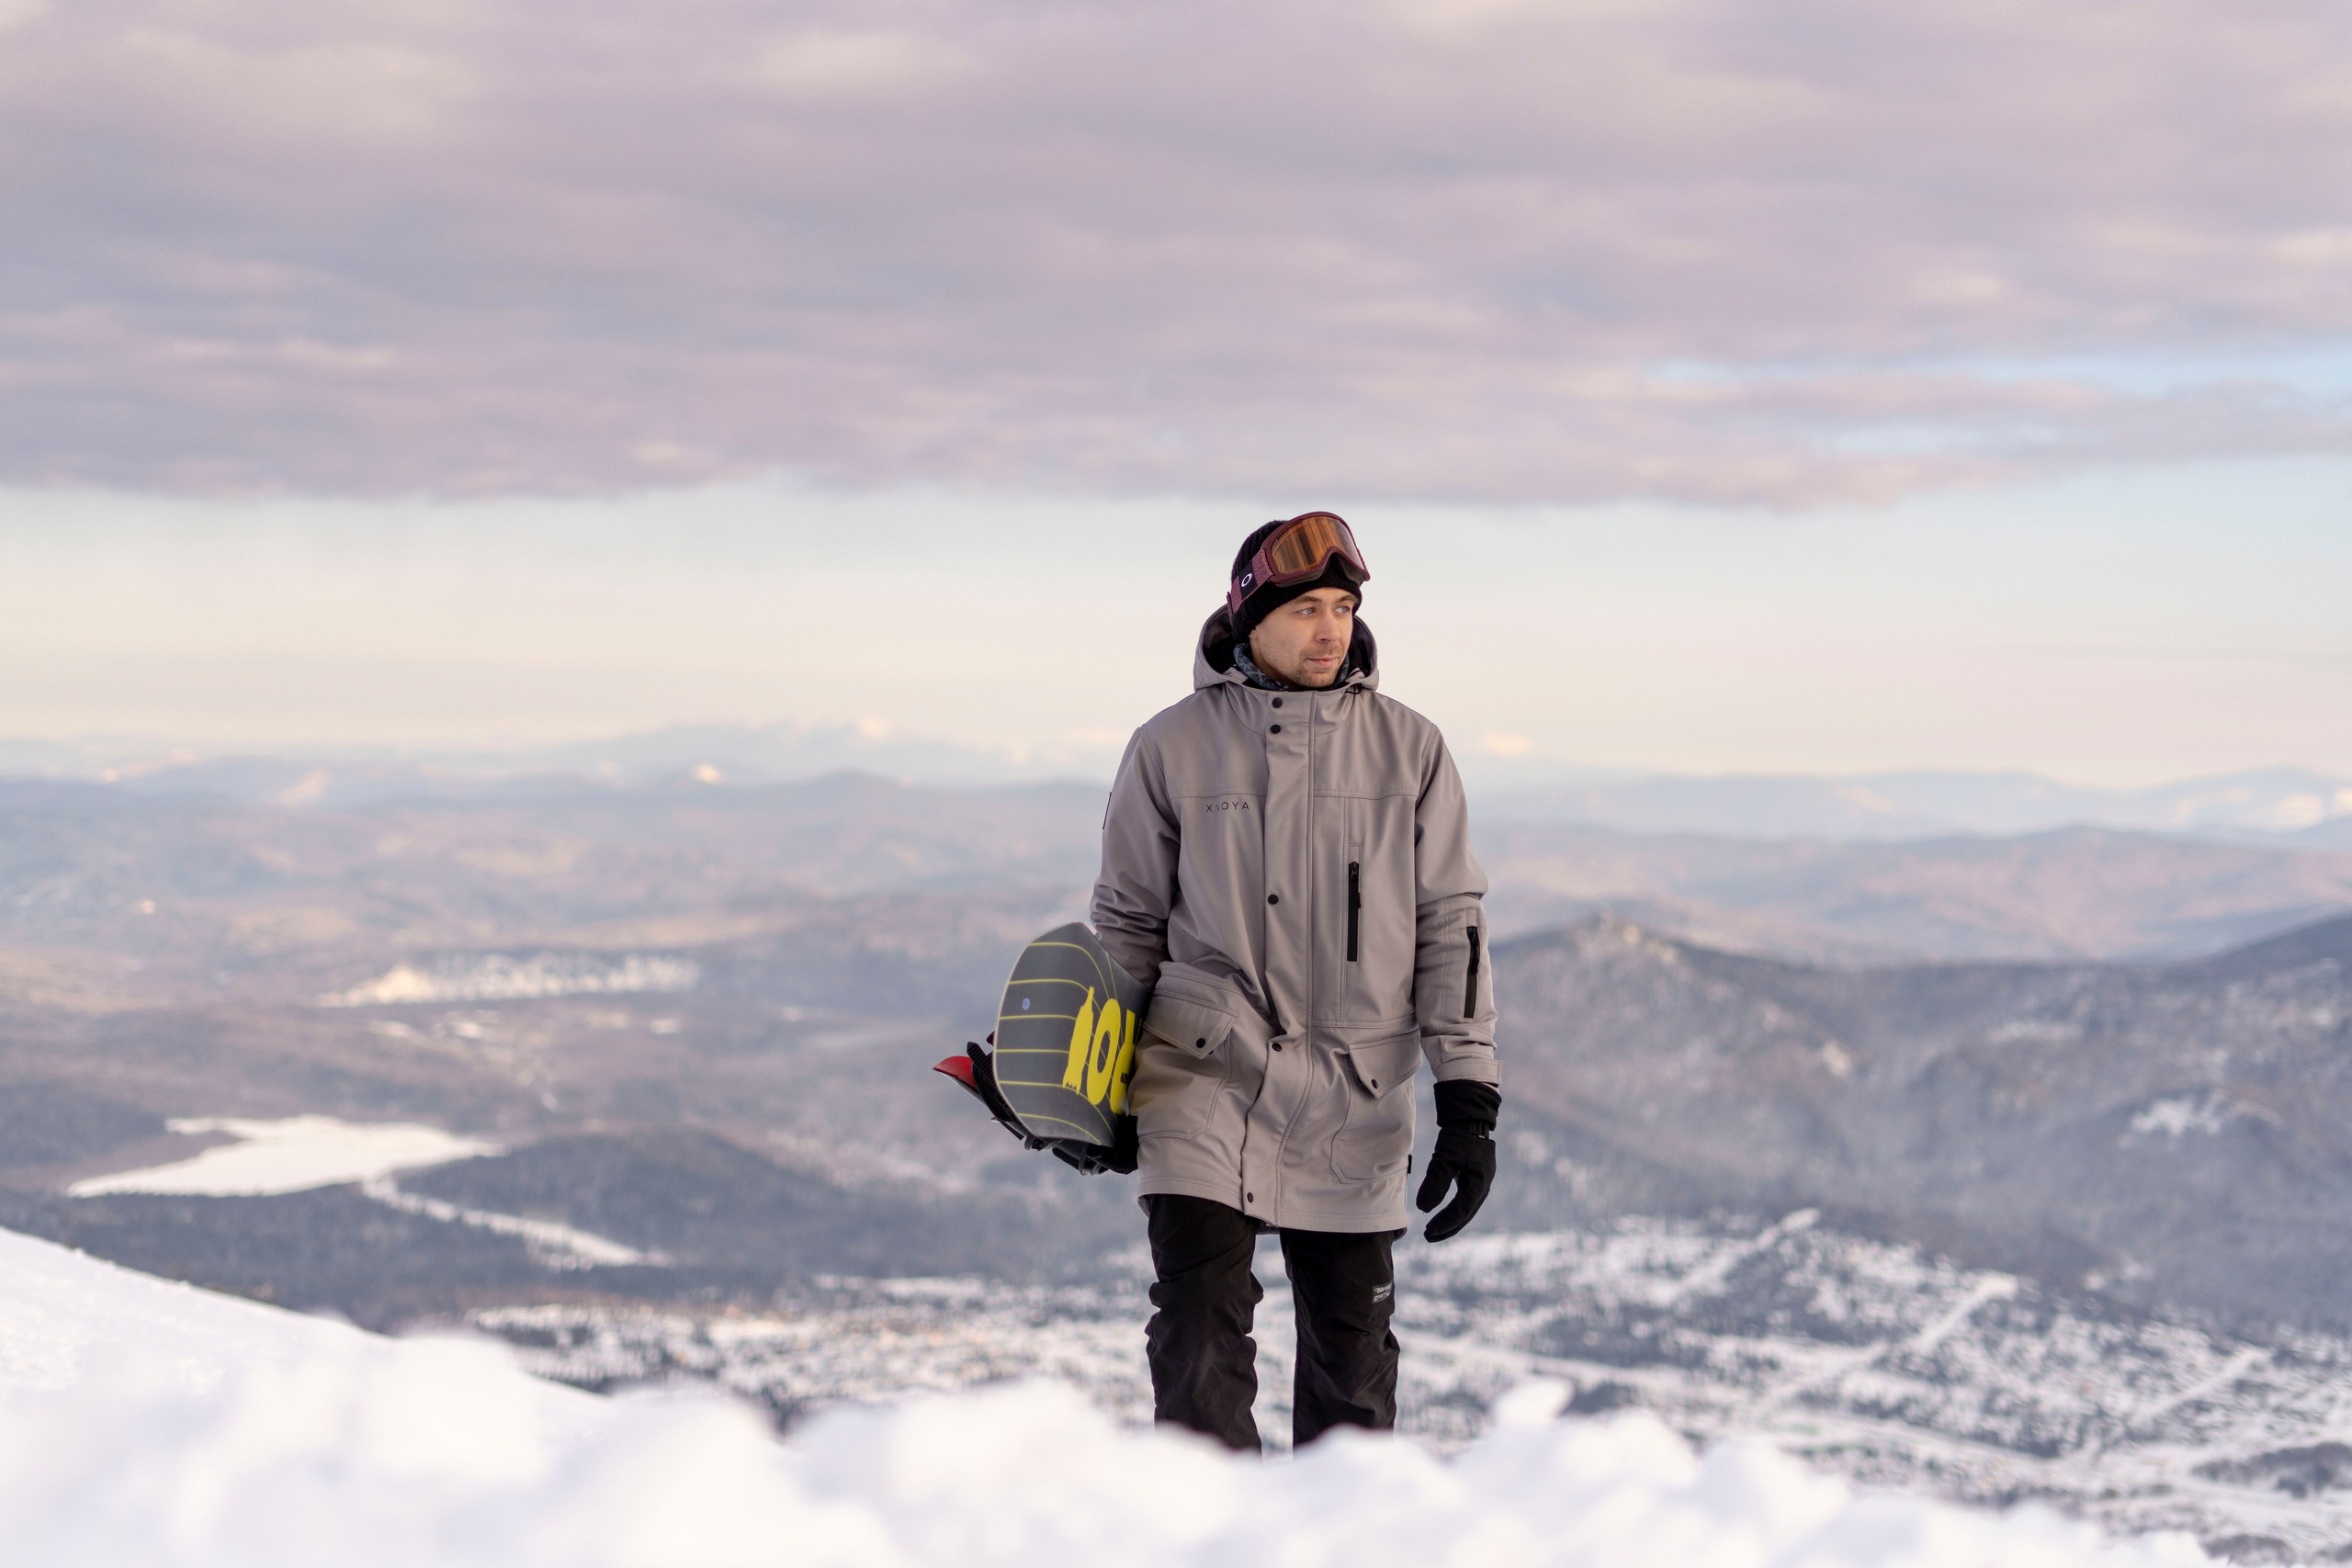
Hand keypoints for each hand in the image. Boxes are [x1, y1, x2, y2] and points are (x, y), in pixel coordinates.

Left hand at [1416, 1079, 1499, 1242]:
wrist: (1470, 1116)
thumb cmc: (1458, 1136)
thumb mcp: (1444, 1159)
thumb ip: (1435, 1184)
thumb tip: (1423, 1209)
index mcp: (1479, 1183)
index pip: (1460, 1211)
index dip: (1443, 1224)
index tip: (1427, 1232)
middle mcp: (1484, 1185)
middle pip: (1466, 1214)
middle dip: (1447, 1227)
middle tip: (1429, 1237)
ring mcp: (1482, 1180)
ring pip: (1467, 1208)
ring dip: (1451, 1219)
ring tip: (1434, 1229)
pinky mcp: (1476, 1175)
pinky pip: (1466, 1199)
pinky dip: (1455, 1209)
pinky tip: (1444, 1212)